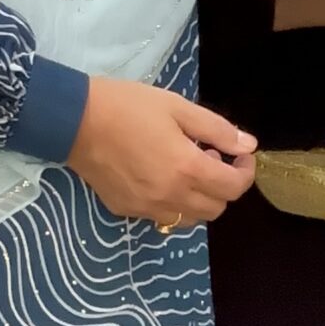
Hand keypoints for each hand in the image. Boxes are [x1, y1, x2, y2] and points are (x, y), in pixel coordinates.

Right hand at [68, 79, 256, 231]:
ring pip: (191, 219)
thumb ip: (217, 129)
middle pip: (216, 208)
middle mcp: (170, 197)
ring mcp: (147, 208)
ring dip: (200, 198)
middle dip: (224, 185)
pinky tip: (161, 176)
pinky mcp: (127, 210)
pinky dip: (173, 203)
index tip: (240, 154)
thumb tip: (249, 146)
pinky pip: (162, 217)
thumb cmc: (129, 106)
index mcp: (187, 170)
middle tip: (211, 155)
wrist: (75, 120)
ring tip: (186, 168)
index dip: (246, 172)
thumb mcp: (178, 107)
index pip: (234, 188)